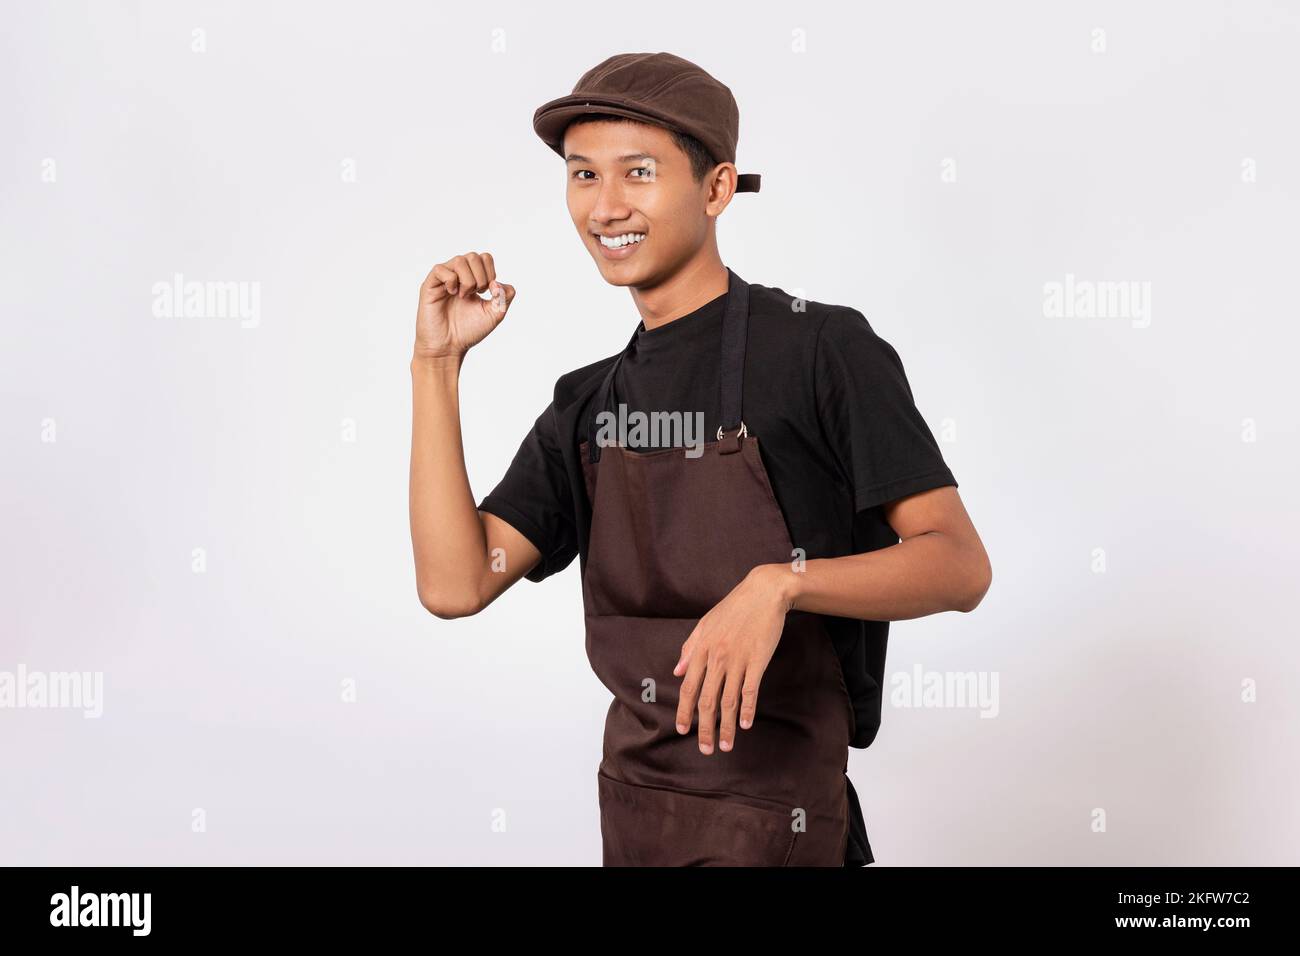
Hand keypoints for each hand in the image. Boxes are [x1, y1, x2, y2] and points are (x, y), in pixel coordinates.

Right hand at [414, 251, 516, 360]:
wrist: (449, 347)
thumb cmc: (469, 331)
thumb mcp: (496, 314)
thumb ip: (505, 296)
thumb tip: (497, 282)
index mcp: (473, 279)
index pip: (485, 258)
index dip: (491, 272)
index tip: (488, 292)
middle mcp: (458, 276)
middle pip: (473, 256)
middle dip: (481, 276)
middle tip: (475, 294)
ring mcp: (444, 279)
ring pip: (459, 260)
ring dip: (468, 280)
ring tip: (463, 296)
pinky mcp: (430, 285)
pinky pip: (440, 269)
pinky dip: (451, 280)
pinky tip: (452, 294)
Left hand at [673, 565, 792, 754]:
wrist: (763, 592)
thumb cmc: (733, 608)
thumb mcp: (705, 624)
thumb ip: (689, 649)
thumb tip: (676, 671)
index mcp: (702, 650)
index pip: (688, 688)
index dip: (683, 712)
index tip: (682, 730)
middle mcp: (717, 658)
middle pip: (707, 701)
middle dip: (704, 729)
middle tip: (706, 749)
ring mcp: (738, 660)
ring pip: (728, 701)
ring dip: (726, 727)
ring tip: (725, 746)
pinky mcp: (757, 661)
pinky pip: (750, 691)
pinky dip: (747, 710)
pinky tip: (745, 725)